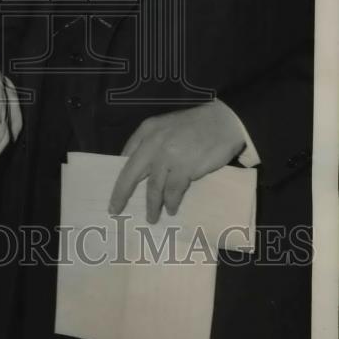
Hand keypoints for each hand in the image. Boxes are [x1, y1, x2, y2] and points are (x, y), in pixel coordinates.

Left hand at [109, 100, 246, 223]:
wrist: (223, 121)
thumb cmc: (195, 126)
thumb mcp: (166, 127)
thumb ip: (151, 144)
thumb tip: (140, 170)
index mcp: (146, 130)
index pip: (125, 156)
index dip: (120, 176)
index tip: (115, 191)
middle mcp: (153, 142)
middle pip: (131, 173)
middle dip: (122, 194)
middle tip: (116, 210)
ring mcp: (168, 155)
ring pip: (153, 186)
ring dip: (152, 205)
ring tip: (152, 217)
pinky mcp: (184, 167)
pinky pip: (173, 191)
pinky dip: (171, 202)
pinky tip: (171, 208)